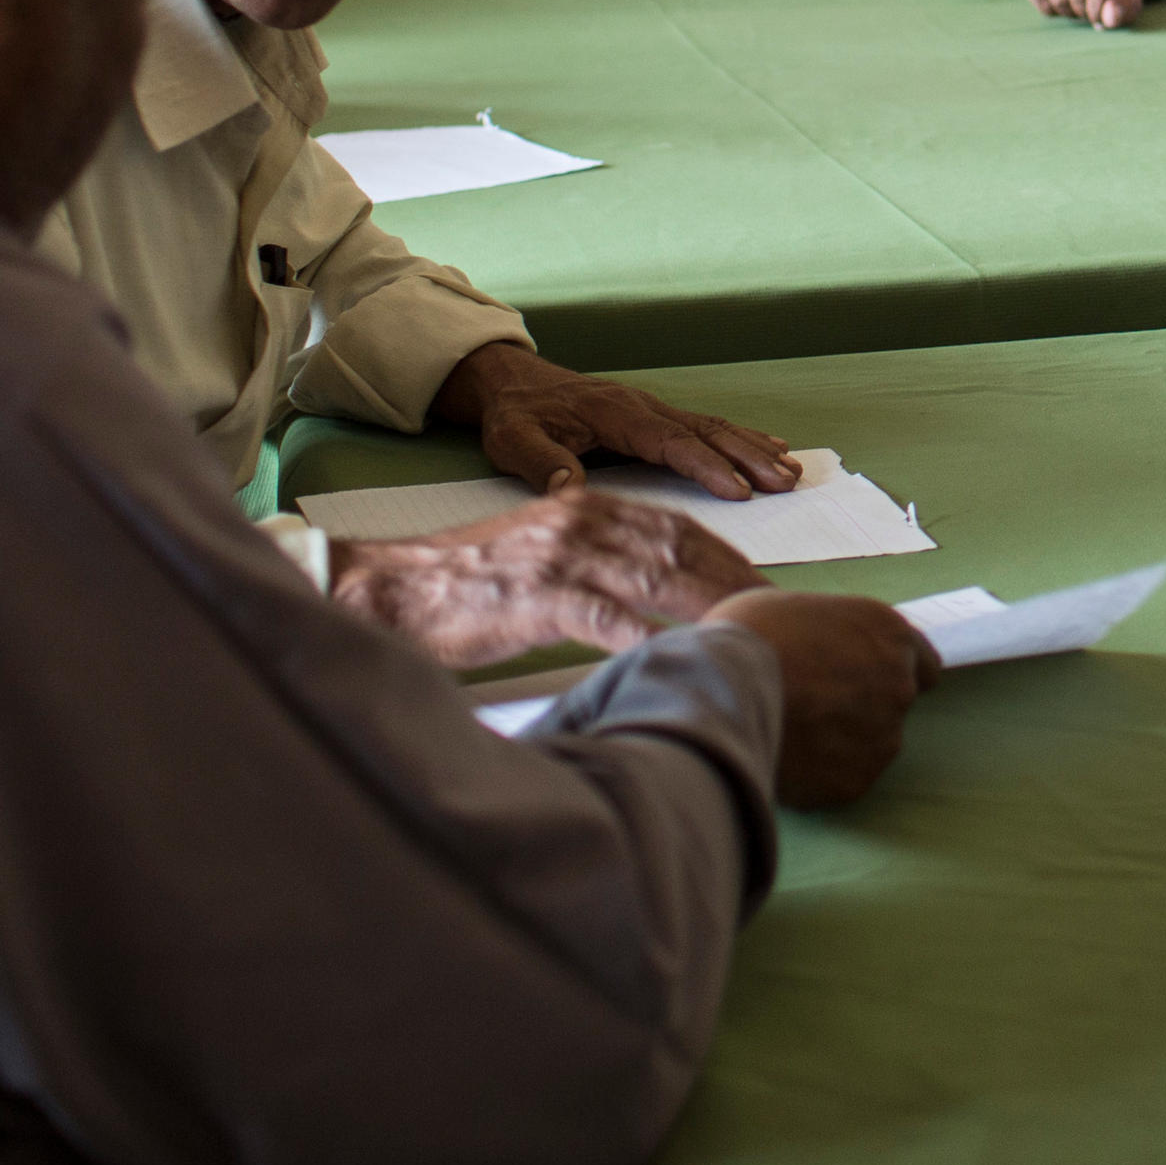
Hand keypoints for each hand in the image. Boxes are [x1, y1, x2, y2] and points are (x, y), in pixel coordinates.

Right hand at [328, 490, 761, 666]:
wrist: (390, 591)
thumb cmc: (467, 587)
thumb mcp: (541, 554)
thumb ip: (595, 560)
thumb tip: (649, 591)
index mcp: (584, 507)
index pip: (675, 527)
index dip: (724, 556)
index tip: (760, 584)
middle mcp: (581, 522)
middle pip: (679, 549)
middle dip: (732, 580)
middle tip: (775, 613)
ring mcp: (561, 558)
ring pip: (657, 579)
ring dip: (709, 608)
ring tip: (749, 637)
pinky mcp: (538, 597)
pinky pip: (610, 618)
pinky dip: (652, 638)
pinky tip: (684, 658)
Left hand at [433, 340, 801, 501]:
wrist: (511, 385)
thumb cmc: (515, 417)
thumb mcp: (515, 441)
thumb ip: (544, 464)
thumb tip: (572, 489)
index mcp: (615, 414)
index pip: (671, 442)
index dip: (707, 466)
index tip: (739, 491)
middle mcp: (642, 407)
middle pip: (706, 432)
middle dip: (749, 457)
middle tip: (785, 482)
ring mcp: (652, 409)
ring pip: (713, 427)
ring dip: (753, 448)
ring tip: (790, 470)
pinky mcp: (654, 415)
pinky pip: (706, 424)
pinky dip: (741, 436)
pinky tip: (769, 446)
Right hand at [716, 588, 939, 808]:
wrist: (723, 689)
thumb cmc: (748, 636)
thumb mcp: (797, 609)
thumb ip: (830, 635)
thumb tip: (820, 652)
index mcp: (889, 635)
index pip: (922, 666)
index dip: (887, 675)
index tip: (859, 683)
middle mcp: (899, 686)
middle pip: (891, 707)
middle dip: (857, 710)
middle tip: (808, 710)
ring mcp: (881, 737)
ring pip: (867, 748)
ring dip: (837, 746)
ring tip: (788, 736)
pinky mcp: (854, 781)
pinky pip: (838, 782)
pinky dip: (816, 778)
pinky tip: (782, 760)